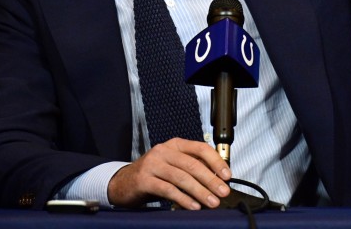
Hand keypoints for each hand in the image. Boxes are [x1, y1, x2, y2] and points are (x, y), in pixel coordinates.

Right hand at [107, 138, 230, 209]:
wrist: (123, 183)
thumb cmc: (153, 175)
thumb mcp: (173, 166)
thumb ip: (191, 167)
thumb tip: (217, 179)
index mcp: (175, 145)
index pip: (200, 148)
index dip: (216, 161)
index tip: (227, 175)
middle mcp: (164, 151)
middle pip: (193, 164)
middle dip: (211, 180)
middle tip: (223, 192)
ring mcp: (153, 164)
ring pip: (182, 177)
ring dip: (200, 191)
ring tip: (212, 202)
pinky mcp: (144, 180)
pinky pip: (168, 189)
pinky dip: (183, 199)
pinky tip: (193, 206)